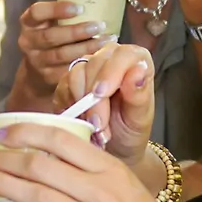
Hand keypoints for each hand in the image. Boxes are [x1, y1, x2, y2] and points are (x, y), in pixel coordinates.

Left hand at [0, 123, 165, 201]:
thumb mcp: (120, 178)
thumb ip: (87, 162)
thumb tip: (41, 144)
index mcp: (108, 169)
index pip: (60, 139)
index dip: (25, 132)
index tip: (1, 134)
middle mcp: (99, 194)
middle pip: (41, 167)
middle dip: (5, 160)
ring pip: (38, 198)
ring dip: (2, 185)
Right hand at [18, 2, 114, 95]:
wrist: (37, 72)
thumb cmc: (50, 37)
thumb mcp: (49, 23)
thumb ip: (63, 15)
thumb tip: (98, 2)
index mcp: (28, 23)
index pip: (37, 12)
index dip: (57, 9)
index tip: (79, 8)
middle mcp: (28, 42)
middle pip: (51, 36)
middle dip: (77, 31)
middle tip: (99, 25)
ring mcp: (36, 61)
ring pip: (61, 55)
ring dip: (86, 47)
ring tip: (106, 40)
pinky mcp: (47, 77)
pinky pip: (68, 70)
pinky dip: (85, 63)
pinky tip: (100, 57)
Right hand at [52, 43, 153, 165]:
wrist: (115, 147)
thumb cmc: (131, 129)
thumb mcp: (139, 118)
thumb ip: (139, 94)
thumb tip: (139, 70)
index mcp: (135, 60)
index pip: (123, 55)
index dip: (111, 72)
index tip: (102, 94)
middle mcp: (110, 58)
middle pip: (95, 64)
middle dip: (95, 98)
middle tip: (98, 125)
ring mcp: (87, 68)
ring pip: (76, 74)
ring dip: (82, 105)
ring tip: (93, 129)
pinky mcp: (69, 81)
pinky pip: (62, 87)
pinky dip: (70, 107)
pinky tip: (81, 122)